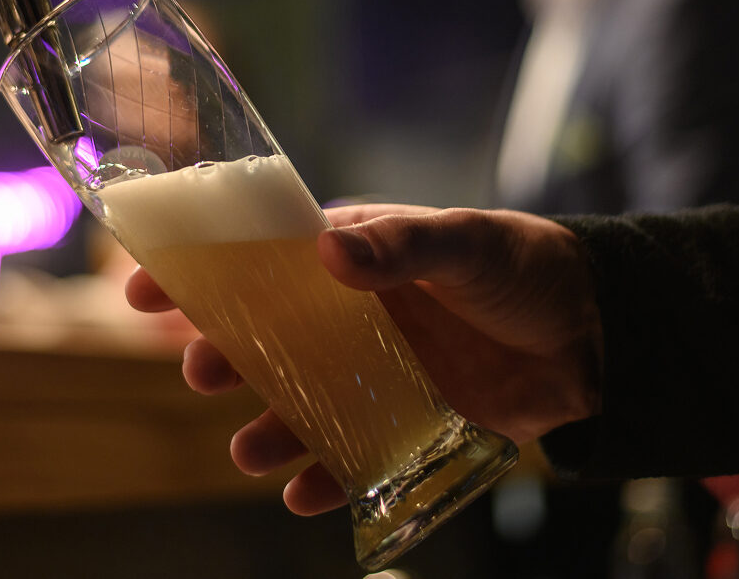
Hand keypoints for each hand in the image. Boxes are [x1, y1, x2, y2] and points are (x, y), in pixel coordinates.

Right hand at [126, 204, 602, 513]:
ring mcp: (374, 371)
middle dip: (228, 357)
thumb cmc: (519, 266)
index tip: (146, 287)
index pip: (261, 260)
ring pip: (301, 403)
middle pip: (269, 339)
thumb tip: (329, 254)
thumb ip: (401, 246)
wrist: (591, 332)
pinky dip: (323, 476)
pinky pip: (350, 453)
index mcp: (351, 258)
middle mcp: (350, 316)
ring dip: (268, 427)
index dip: (202, 272)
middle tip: (198, 373)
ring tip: (246, 452)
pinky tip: (302, 495)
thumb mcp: (463, 243)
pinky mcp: (404, 420)